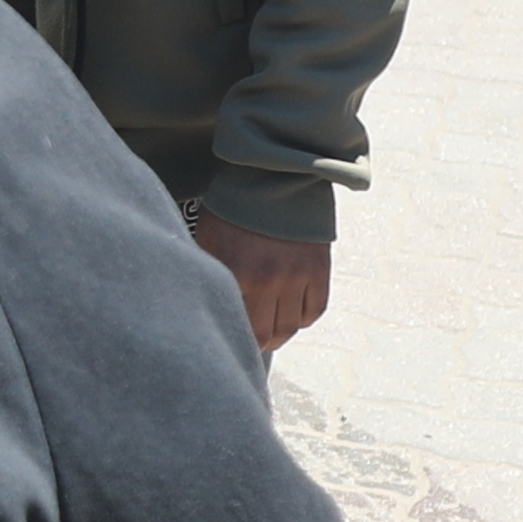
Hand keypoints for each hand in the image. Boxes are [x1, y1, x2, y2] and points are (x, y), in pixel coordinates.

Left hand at [188, 210, 332, 353]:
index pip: (237, 327)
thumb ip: (209, 276)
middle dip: (256, 345)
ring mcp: (297, 275)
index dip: (232, 340)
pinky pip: (314, 310)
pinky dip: (302, 318)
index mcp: (236, 273)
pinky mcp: (319, 268)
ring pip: (290, 328)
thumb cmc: (233, 209)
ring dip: (278, 334)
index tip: (227, 343)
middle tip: (248, 343)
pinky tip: (290, 314)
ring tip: (268, 331)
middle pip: (266, 337)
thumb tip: (203, 309)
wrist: (274, 176)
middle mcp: (269, 279)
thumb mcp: (207, 241)